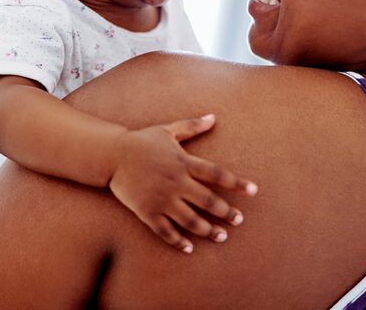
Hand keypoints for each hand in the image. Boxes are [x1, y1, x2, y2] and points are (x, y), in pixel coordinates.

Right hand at [107, 114, 256, 253]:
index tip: (253, 191)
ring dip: (208, 230)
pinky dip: (178, 241)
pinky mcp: (148, 211)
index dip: (237, 183)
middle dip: (226, 212)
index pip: (217, 174)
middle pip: (208, 201)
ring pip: (191, 220)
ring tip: (221, 236)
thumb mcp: (167, 130)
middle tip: (238, 220)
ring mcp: (162, 198)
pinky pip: (166, 231)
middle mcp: (176, 182)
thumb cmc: (142, 141)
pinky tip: (189, 247)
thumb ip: (192, 126)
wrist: (112, 154)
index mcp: (183, 162)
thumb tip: (213, 117)